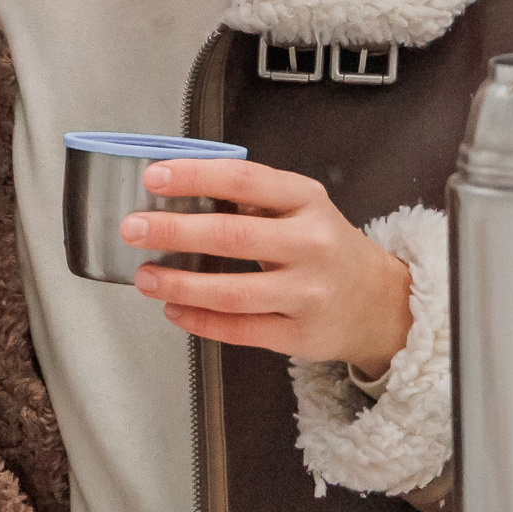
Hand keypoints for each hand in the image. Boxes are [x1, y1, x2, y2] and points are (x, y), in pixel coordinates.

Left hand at [122, 159, 415, 377]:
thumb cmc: (325, 246)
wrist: (380, 303)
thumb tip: (176, 189)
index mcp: (307, 200)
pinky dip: (199, 322)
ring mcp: (308, 293)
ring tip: (145, 277)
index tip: (153, 176)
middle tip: (132, 228)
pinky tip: (173, 309)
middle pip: (232, 235)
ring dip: (179, 284)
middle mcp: (311, 244)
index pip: (245, 180)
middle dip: (174, 231)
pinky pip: (240, 330)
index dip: (195, 177)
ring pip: (232, 292)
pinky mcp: (301, 335)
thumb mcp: (301, 208)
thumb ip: (250, 198)